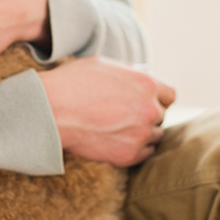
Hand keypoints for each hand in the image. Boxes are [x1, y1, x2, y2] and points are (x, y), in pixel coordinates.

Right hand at [39, 56, 175, 166]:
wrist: (50, 110)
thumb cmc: (72, 82)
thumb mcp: (104, 64)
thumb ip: (130, 71)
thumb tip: (146, 72)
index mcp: (147, 83)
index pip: (169, 95)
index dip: (157, 97)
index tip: (144, 101)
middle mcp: (149, 109)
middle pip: (161, 116)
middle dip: (147, 115)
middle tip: (124, 115)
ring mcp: (141, 134)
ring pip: (154, 136)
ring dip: (142, 133)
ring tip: (118, 128)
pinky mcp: (129, 155)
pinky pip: (144, 154)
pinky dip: (135, 148)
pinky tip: (117, 140)